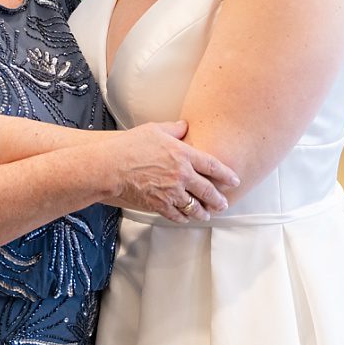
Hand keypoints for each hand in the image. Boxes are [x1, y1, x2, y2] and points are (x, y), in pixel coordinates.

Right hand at [108, 120, 240, 221]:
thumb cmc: (129, 146)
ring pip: (195, 207)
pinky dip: (183, 217)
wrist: (109, 166)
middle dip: (218, 199)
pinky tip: (185, 217)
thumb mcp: (154, 130)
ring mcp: (171, 192)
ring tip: (206, 215)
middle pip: (208, 191)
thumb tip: (184, 126)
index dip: (227, 175)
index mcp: (184, 155)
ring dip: (203, 212)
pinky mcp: (158, 204)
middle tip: (223, 203)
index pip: (213, 166)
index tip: (234, 181)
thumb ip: (174, 129)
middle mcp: (182, 175)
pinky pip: (176, 215)